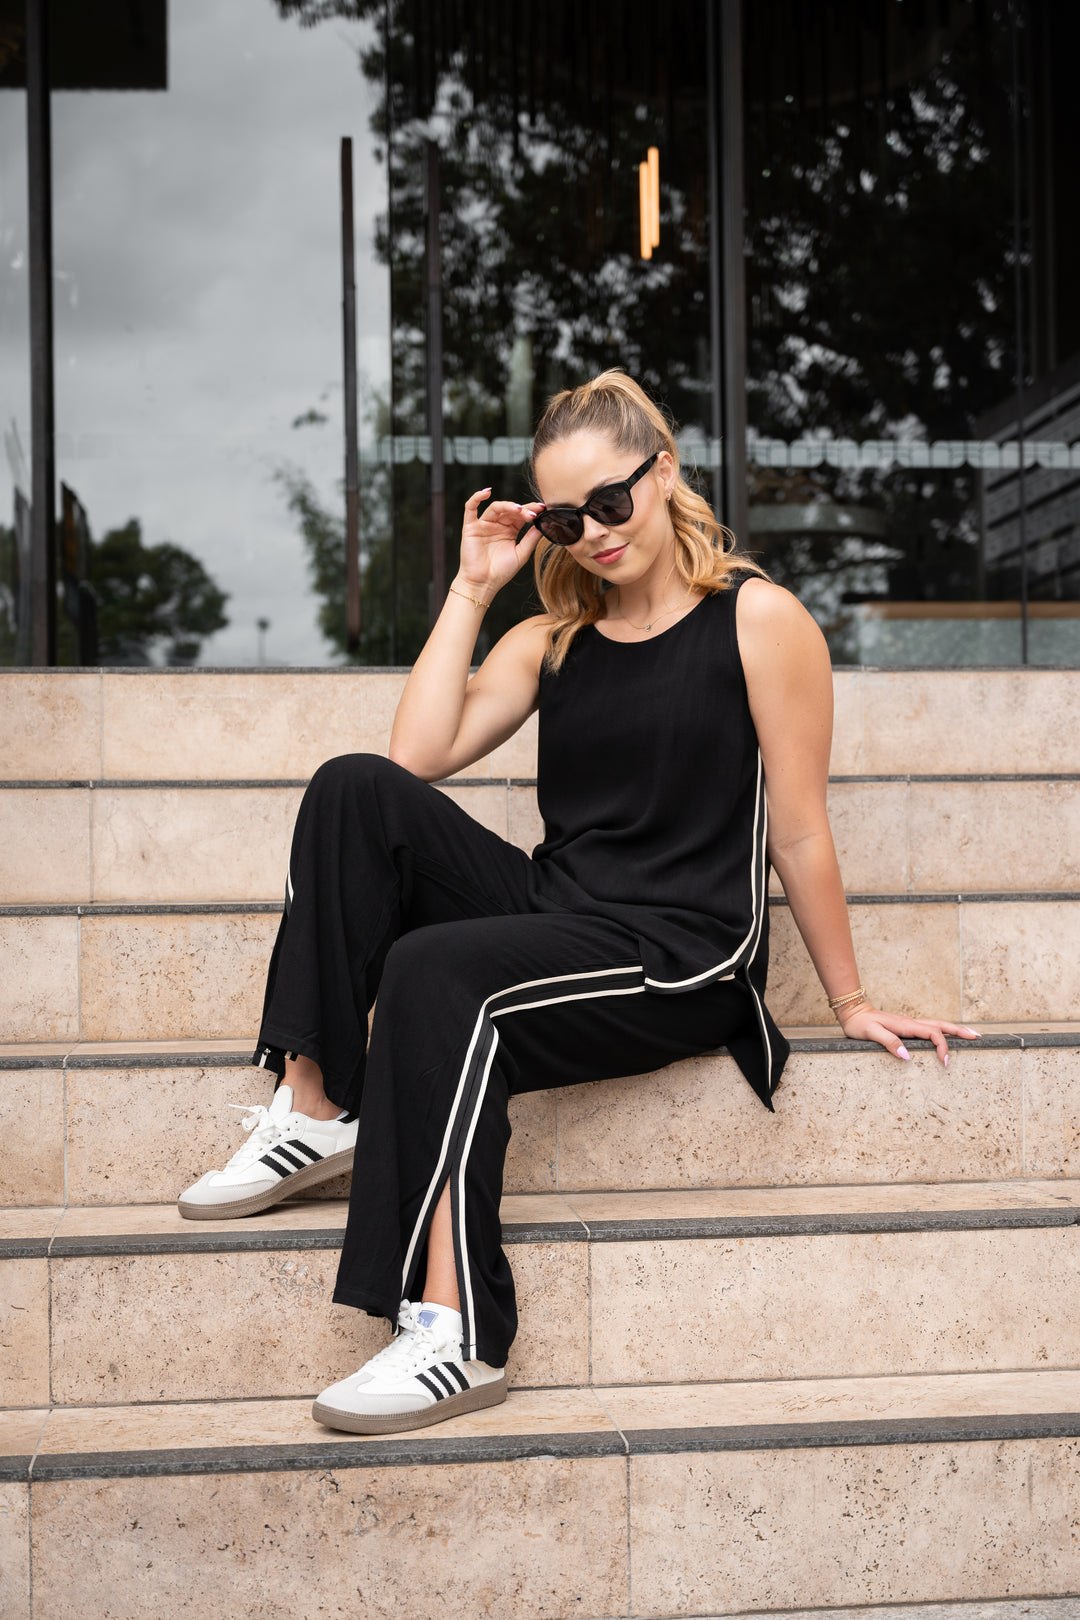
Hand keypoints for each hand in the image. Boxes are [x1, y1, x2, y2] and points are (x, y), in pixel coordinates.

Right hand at [458, 487, 545, 596]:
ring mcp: (484, 525)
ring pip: (495, 508)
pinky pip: (470, 508)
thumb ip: (531, 538)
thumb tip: (545, 523)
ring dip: (507, 506)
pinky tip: (486, 492)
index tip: (543, 509)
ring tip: (518, 509)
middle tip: (533, 512)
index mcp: (510, 530)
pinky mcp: (470, 527)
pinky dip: (477, 497)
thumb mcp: (521, 554)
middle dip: (522, 510)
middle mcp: (497, 525)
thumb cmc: (501, 572)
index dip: (531, 511)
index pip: (521, 515)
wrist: (483, 584)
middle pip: (510, 510)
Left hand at [837, 1002, 980, 1065]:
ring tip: (970, 1035)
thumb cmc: (860, 1024)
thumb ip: (888, 1042)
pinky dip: (943, 1031)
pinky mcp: (907, 1027)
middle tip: (978, 1037)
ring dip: (954, 1030)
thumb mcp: (871, 1033)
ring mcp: (911, 1024)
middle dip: (960, 1031)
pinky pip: (930, 1028)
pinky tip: (947, 1036)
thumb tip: (906, 1056)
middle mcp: (912, 1023)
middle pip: (941, 1025)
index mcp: (906, 1025)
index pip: (932, 1034)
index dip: (942, 1046)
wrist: (853, 1013)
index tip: (945, 1062)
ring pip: (937, 1025)